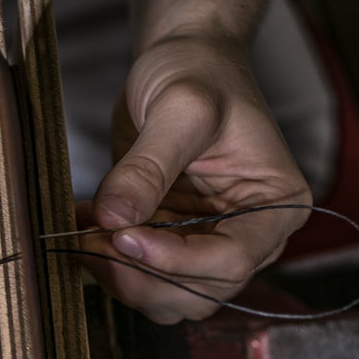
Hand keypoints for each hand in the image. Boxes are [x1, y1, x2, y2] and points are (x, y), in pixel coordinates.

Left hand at [77, 34, 310, 323]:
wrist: (183, 61)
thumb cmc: (198, 72)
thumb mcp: (179, 107)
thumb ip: (148, 166)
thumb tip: (113, 220)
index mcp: (277, 204)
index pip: (232, 259)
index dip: (176, 260)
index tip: (124, 237)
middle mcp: (249, 235)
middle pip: (198, 292)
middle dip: (140, 276)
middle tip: (90, 240)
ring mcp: (208, 243)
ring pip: (167, 297)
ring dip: (119, 277)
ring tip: (82, 232)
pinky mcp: (171, 243)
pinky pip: (140, 275)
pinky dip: (106, 262)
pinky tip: (82, 225)